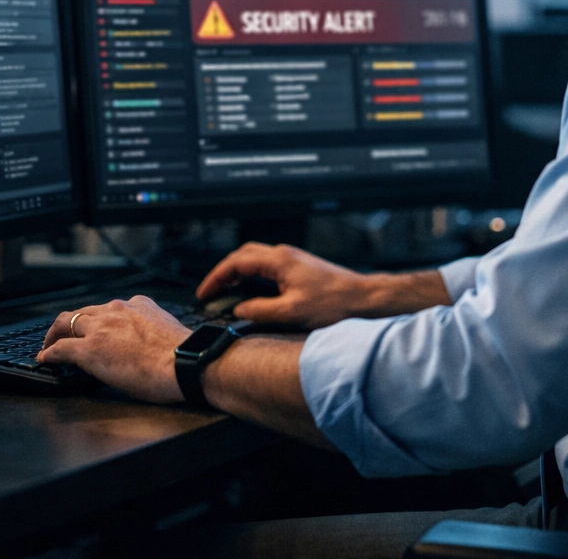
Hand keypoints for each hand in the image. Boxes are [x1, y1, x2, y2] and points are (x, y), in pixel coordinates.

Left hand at [37, 296, 190, 403]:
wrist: (186, 364)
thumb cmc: (184, 355)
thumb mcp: (166, 330)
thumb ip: (150, 328)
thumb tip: (147, 342)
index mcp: (138, 305)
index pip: (107, 308)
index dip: (94, 320)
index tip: (91, 328)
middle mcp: (117, 310)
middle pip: (82, 312)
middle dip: (69, 324)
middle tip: (61, 335)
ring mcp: (102, 328)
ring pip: (66, 323)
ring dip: (55, 334)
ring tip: (49, 346)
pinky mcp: (91, 349)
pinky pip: (61, 349)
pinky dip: (50, 353)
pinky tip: (45, 359)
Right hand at [197, 242, 427, 327]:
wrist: (363, 299)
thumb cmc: (334, 303)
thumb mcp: (291, 312)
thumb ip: (260, 311)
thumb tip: (239, 310)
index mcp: (278, 261)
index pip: (236, 263)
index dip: (216, 278)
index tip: (204, 293)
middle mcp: (284, 255)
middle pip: (242, 255)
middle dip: (223, 272)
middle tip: (211, 291)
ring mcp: (292, 260)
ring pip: (255, 259)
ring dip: (237, 272)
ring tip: (226, 292)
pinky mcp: (299, 268)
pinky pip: (267, 266)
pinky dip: (252, 275)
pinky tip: (252, 291)